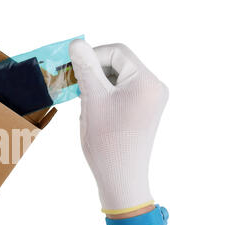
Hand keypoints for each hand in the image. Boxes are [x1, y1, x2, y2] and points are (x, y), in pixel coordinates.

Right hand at [69, 40, 167, 213]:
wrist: (121, 178)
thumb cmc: (108, 142)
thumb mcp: (92, 100)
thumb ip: (85, 68)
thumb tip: (76, 45)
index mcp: (147, 81)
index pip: (117, 52)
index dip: (91, 56)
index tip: (72, 69)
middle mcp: (154, 87)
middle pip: (118, 64)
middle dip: (93, 72)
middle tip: (75, 86)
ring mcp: (150, 101)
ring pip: (117, 79)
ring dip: (97, 85)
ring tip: (85, 104)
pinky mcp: (143, 112)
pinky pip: (121, 93)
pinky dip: (104, 96)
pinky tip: (93, 111)